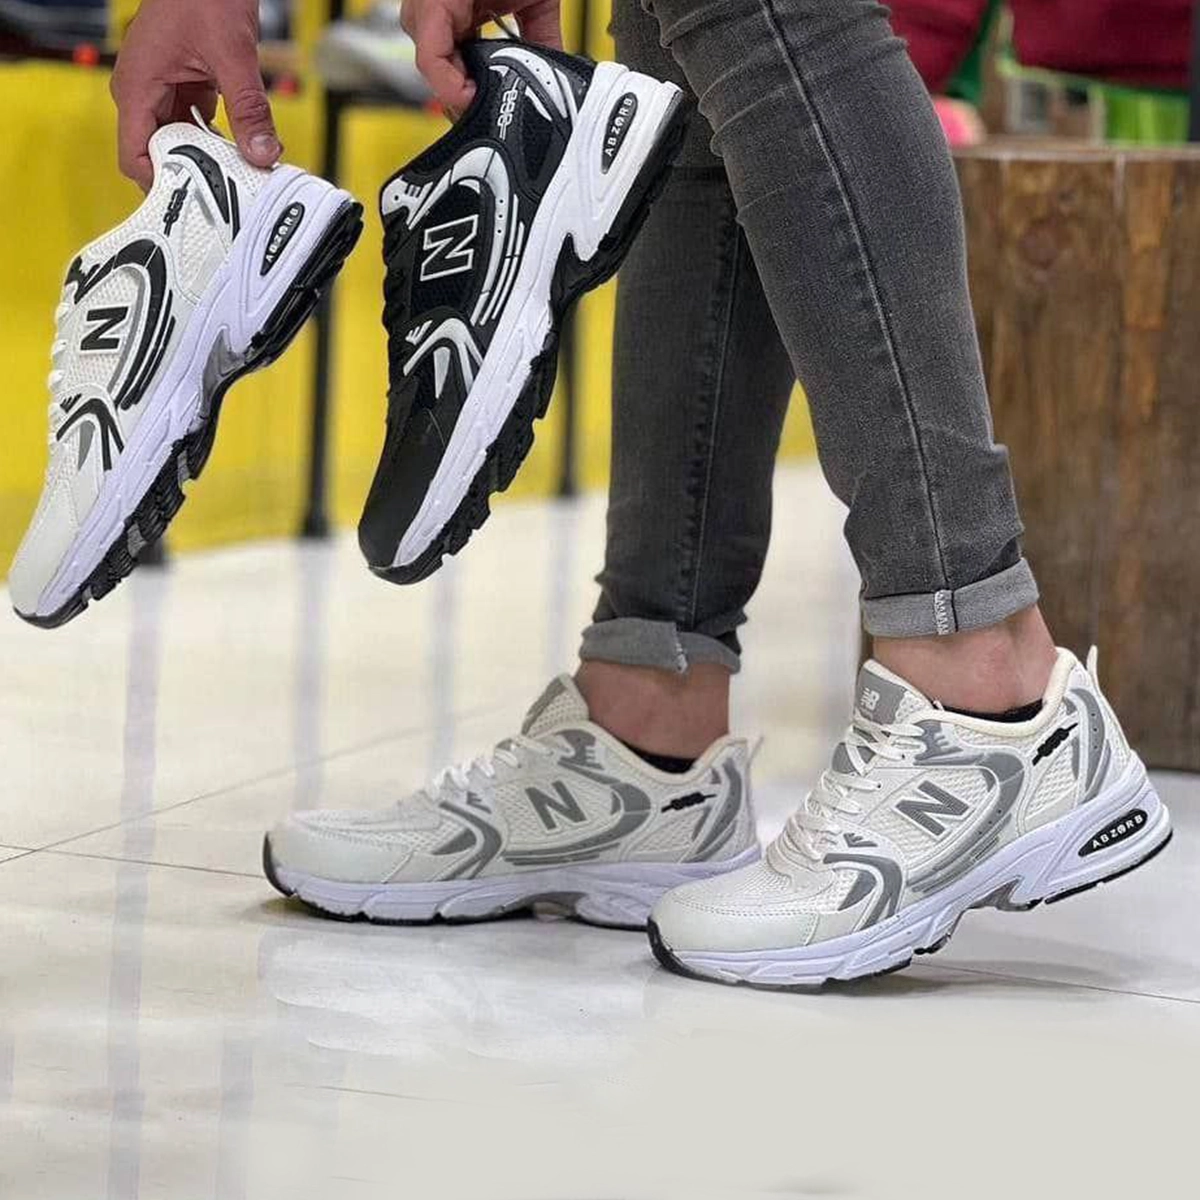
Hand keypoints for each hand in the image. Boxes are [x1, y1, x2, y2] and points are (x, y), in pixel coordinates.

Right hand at [111, 0, 280, 189]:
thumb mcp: (232, 55)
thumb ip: (249, 108)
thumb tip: (263, 153)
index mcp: (138, 86)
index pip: (134, 156)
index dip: (160, 186)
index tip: (192, 207)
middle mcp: (144, 92)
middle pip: (159, 155)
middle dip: (191, 178)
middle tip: (226, 201)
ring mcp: (164, 90)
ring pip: (181, 144)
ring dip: (208, 162)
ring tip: (238, 182)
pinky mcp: (186, 87)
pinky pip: (198, 127)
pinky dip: (218, 142)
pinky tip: (242, 155)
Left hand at [400, 0, 562, 111]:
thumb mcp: (534, 4)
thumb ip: (541, 42)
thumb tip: (555, 80)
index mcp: (460, 12)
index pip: (460, 69)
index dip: (477, 99)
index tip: (497, 117)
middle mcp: (438, 13)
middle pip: (446, 76)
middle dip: (469, 103)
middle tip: (492, 121)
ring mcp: (428, 12)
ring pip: (435, 72)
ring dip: (459, 97)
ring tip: (484, 109)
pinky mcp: (429, 9)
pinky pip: (431, 59)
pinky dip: (449, 84)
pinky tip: (468, 98)